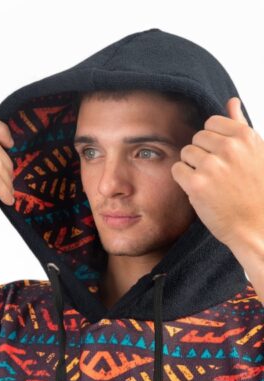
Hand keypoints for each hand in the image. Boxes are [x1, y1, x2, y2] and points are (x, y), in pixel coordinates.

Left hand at [170, 97, 263, 247]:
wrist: (258, 227)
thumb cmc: (257, 190)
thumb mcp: (257, 152)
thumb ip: (241, 125)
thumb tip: (232, 101)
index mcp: (245, 136)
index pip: (211, 123)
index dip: (213, 141)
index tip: (222, 156)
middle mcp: (229, 148)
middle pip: (196, 138)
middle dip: (202, 154)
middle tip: (218, 173)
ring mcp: (212, 166)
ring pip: (185, 153)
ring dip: (192, 167)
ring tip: (211, 182)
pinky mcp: (197, 184)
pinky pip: (177, 170)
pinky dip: (184, 180)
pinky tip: (200, 190)